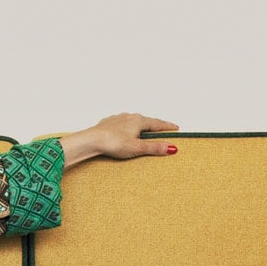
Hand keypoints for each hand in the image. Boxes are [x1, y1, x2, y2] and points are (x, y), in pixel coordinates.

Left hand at [57, 115, 179, 167]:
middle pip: (145, 121)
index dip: (167, 126)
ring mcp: (117, 119)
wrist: (91, 140)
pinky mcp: (107, 124)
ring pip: (132, 121)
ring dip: (140, 126)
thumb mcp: (137, 148)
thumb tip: (172, 148)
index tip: (175, 128)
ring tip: (144, 131)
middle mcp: (128, 116)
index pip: (157, 123)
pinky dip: (127, 128)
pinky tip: (124, 132)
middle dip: (154, 126)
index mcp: (138, 120)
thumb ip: (155, 148)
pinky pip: (121, 125)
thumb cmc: (113, 143)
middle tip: (162, 129)